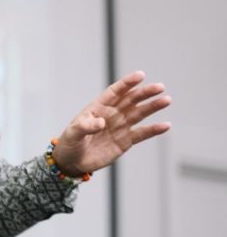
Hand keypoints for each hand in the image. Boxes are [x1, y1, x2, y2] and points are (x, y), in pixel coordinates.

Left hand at [52, 71, 170, 176]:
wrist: (73, 161)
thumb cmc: (70, 143)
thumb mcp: (73, 133)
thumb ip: (85, 126)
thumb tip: (101, 123)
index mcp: (98, 107)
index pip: (115, 92)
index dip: (127, 83)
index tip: (141, 75)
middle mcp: (111, 114)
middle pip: (131, 100)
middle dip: (144, 93)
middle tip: (160, 87)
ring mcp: (120, 126)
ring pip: (139, 114)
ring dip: (152, 107)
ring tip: (166, 100)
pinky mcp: (125, 141)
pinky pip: (142, 134)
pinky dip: (154, 130)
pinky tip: (166, 125)